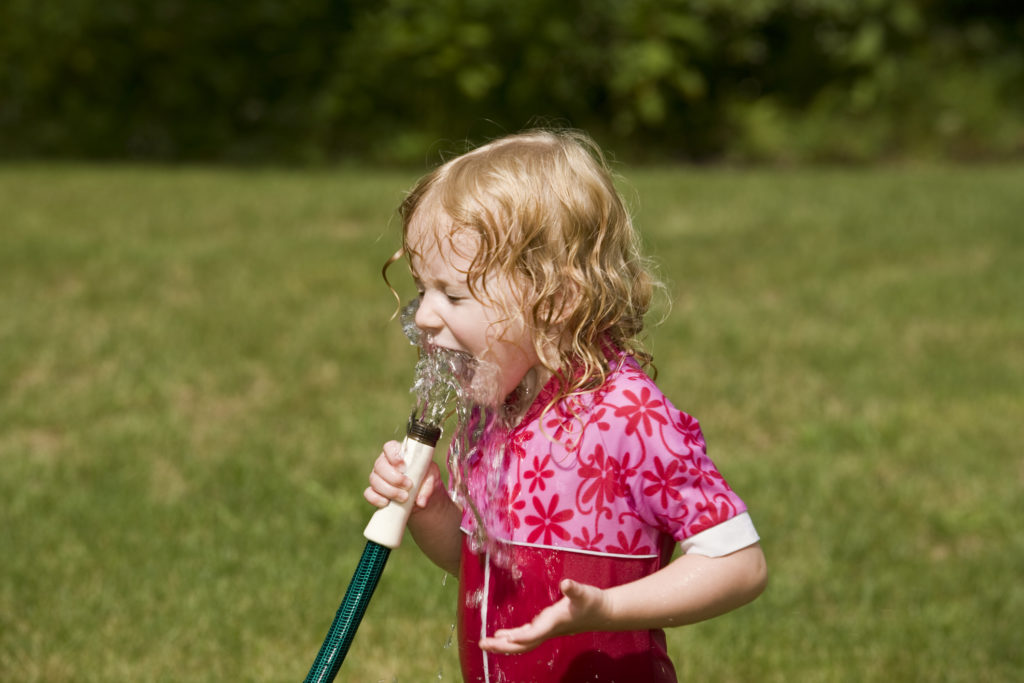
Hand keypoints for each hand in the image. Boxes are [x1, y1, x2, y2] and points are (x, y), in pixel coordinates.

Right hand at [363, 440, 440, 509]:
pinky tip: (387, 503)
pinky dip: (376, 499)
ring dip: (389, 490)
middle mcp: (385, 463)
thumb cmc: (426, 479)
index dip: (393, 455)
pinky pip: (368, 493)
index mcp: (399, 453)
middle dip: (393, 478)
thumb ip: (428, 485)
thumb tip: (420, 501)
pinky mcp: (375, 491)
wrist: (421, 495)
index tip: (403, 466)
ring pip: (374, 480)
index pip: (389, 447)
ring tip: (404, 497)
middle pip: (379, 465)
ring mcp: (378, 477)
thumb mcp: (432, 478)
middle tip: (408, 486)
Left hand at [478, 579, 610, 653]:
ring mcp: (546, 630)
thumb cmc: (593, 601)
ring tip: (487, 642)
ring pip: (522, 643)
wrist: (603, 613)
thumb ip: (574, 589)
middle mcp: (548, 630)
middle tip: (483, 643)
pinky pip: (526, 637)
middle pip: (522, 644)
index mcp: (554, 622)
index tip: (503, 638)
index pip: (533, 634)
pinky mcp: (547, 627)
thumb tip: (566, 583)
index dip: (519, 637)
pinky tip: (503, 635)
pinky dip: (513, 638)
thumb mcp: (584, 592)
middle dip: (502, 646)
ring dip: (504, 644)